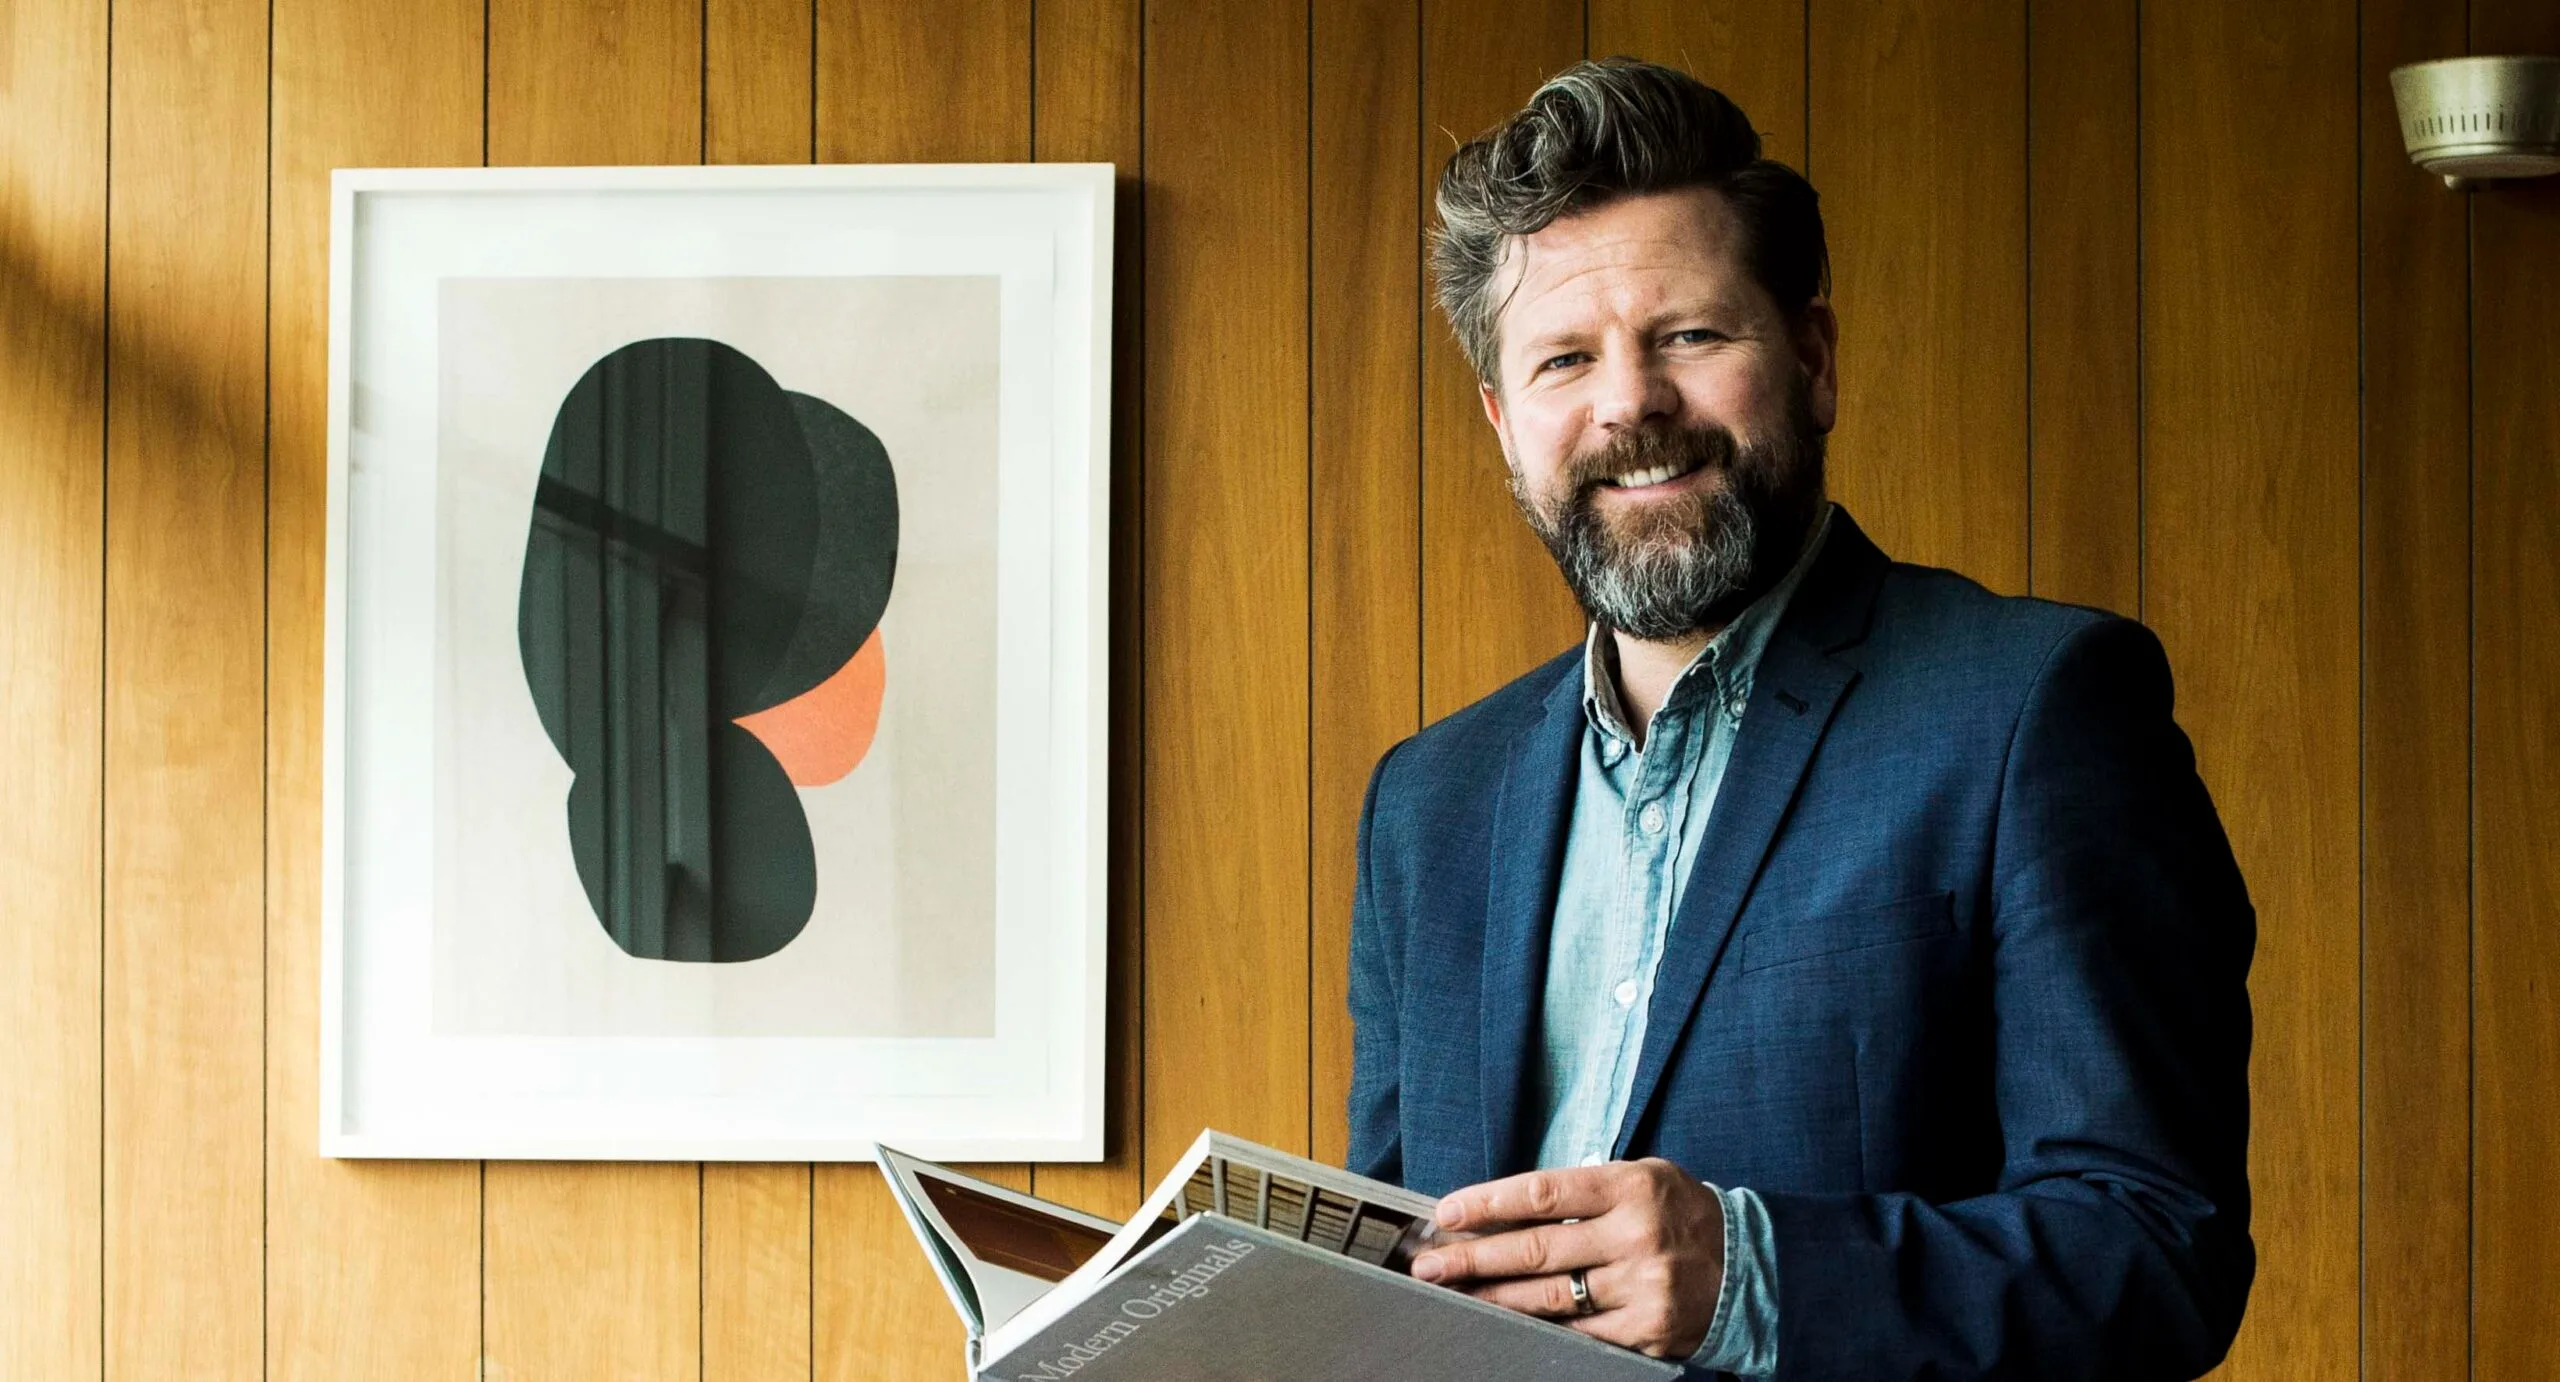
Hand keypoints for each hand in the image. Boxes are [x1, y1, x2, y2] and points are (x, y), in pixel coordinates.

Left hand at [1408, 1159, 1725, 1358]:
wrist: (1746, 1266)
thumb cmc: (1678, 1213)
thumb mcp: (1642, 1179)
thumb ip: (1584, 1189)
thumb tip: (1507, 1208)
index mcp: (1630, 1187)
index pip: (1542, 1192)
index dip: (1488, 1203)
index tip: (1447, 1212)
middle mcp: (1635, 1235)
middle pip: (1535, 1248)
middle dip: (1473, 1257)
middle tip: (1429, 1263)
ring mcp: (1641, 1286)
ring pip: (1548, 1296)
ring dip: (1492, 1296)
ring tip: (1453, 1293)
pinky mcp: (1645, 1330)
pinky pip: (1578, 1330)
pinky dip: (1539, 1325)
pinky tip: (1507, 1319)